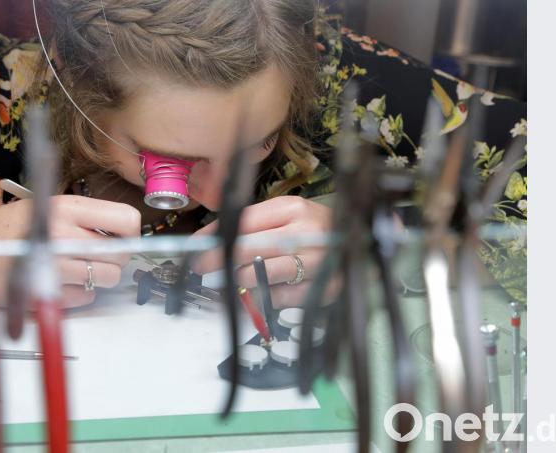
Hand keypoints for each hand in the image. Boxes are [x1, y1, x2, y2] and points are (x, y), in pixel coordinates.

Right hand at [0, 195, 140, 306]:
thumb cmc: (14, 228)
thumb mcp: (50, 207)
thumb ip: (88, 217)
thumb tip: (128, 233)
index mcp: (66, 208)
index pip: (127, 220)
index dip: (131, 233)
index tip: (122, 237)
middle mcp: (62, 235)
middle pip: (121, 254)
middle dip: (114, 258)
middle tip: (96, 255)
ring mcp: (55, 267)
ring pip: (108, 278)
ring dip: (98, 277)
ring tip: (76, 267)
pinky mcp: (46, 294)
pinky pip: (86, 298)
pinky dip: (78, 293)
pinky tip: (59, 281)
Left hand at [191, 196, 332, 307]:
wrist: (359, 244)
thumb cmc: (312, 230)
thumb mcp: (284, 217)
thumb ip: (249, 225)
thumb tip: (206, 241)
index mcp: (292, 208)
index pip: (242, 221)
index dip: (215, 236)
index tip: (195, 248)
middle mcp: (305, 232)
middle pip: (246, 248)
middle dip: (217, 260)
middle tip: (201, 268)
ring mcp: (316, 261)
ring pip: (258, 275)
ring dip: (240, 280)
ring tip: (238, 278)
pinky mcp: (323, 289)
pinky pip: (278, 298)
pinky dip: (267, 296)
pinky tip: (270, 289)